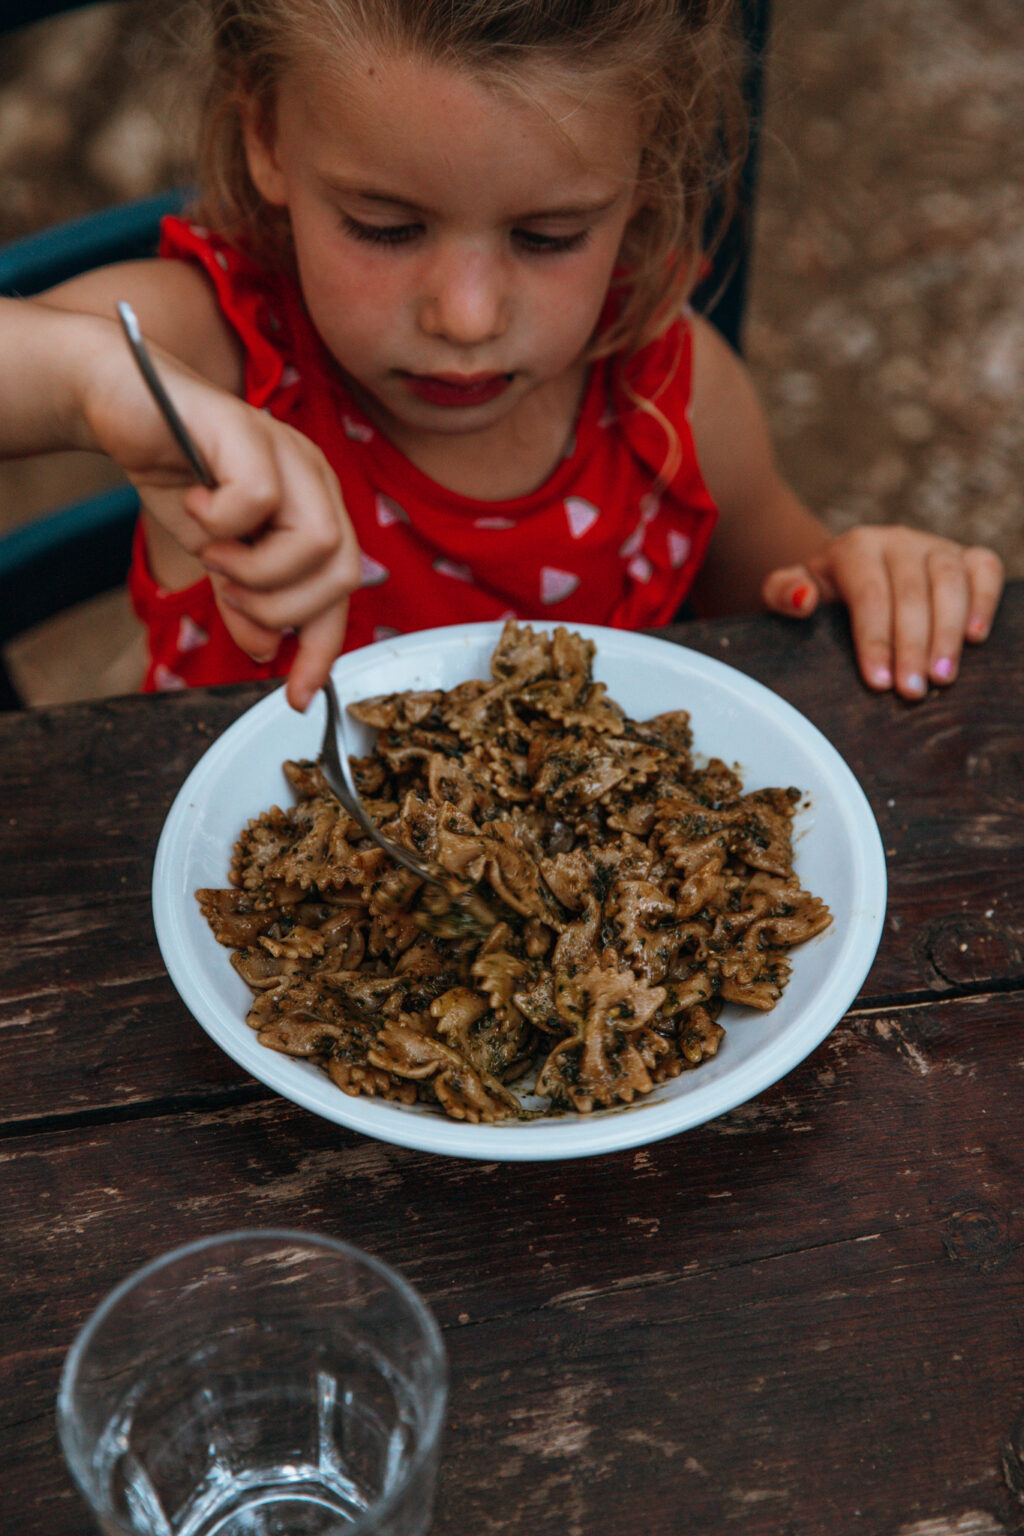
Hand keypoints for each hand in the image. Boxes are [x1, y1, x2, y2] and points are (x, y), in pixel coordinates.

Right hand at [81, 335, 361, 710]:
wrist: (124, 406)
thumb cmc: (177, 473)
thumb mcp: (216, 555)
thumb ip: (246, 601)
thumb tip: (267, 652)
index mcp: (317, 508)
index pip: (342, 592)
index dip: (323, 649)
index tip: (298, 696)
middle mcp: (316, 479)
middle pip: (343, 572)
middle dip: (284, 608)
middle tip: (230, 593)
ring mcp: (290, 452)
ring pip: (316, 541)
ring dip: (255, 570)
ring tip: (213, 552)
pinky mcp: (251, 431)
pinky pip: (258, 499)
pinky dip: (221, 522)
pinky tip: (195, 504)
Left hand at [762, 525, 1003, 698]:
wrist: (850, 569)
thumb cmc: (823, 590)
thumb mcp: (789, 589)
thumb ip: (782, 592)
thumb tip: (803, 600)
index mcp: (855, 548)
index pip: (869, 595)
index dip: (875, 640)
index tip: (878, 683)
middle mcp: (898, 541)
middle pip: (911, 593)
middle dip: (912, 647)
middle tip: (912, 691)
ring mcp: (935, 546)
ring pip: (950, 581)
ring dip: (948, 632)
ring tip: (943, 678)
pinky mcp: (965, 555)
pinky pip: (984, 568)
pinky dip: (984, 600)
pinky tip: (976, 638)